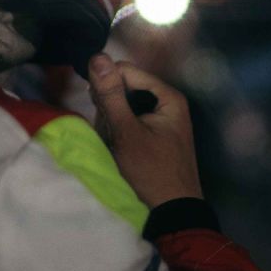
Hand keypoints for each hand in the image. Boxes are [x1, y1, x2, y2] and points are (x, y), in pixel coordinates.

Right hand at [87, 54, 202, 209]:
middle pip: (126, 88)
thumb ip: (111, 95)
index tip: (98, 110)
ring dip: (113, 123)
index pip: (127, 71)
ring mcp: (163, 119)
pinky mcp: (157, 134)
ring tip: (115, 145)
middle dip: (110, 109)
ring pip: (125, 107)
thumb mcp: (126, 133)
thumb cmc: (151, 172)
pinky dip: (120, 133)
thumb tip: (97, 56)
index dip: (107, 86)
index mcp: (168, 96)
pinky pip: (131, 121)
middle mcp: (169, 103)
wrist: (173, 213)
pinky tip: (119, 149)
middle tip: (110, 133)